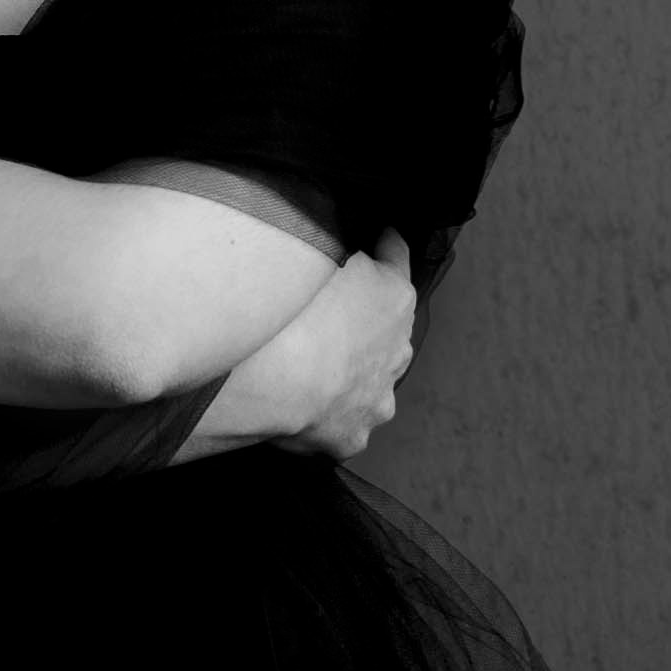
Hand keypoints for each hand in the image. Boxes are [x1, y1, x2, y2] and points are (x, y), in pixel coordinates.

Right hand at [182, 230, 416, 462]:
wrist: (273, 378)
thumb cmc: (293, 306)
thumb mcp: (316, 247)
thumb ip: (332, 245)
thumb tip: (334, 246)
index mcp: (395, 297)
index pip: (395, 256)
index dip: (383, 244)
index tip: (378, 235)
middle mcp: (397, 350)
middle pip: (388, 327)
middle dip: (366, 320)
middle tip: (328, 314)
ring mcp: (377, 398)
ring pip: (371, 380)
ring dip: (351, 372)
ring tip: (312, 366)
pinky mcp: (352, 435)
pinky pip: (343, 421)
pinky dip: (327, 412)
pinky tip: (302, 404)